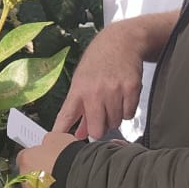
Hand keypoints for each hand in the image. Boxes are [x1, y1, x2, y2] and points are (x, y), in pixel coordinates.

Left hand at [17, 131, 77, 187]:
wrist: (83, 185)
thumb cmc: (72, 161)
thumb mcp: (60, 139)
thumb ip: (48, 142)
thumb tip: (47, 143)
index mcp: (27, 159)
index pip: (25, 157)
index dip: (37, 159)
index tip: (45, 160)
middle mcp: (25, 180)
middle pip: (29, 177)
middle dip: (40, 177)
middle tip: (57, 175)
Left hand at [53, 21, 144, 139]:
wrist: (120, 41)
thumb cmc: (98, 62)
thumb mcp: (82, 81)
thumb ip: (79, 108)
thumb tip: (78, 134)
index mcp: (79, 90)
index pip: (67, 117)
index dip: (61, 134)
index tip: (56, 146)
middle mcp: (95, 92)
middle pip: (97, 130)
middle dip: (99, 128)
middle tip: (101, 116)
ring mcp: (114, 91)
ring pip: (115, 123)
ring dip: (114, 117)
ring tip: (112, 100)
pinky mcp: (132, 89)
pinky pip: (129, 114)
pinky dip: (127, 110)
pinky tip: (123, 96)